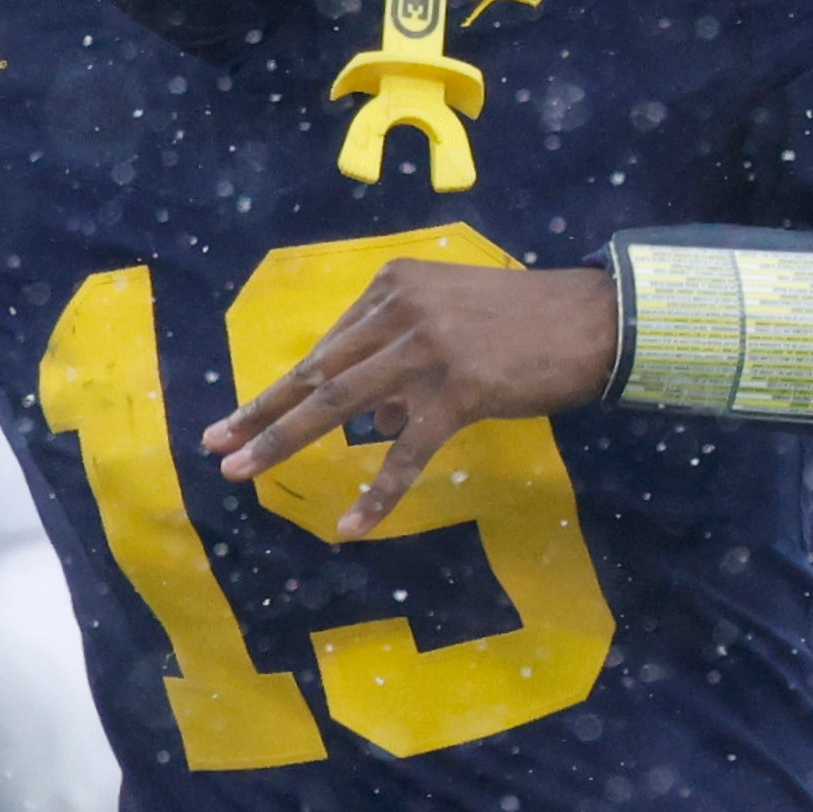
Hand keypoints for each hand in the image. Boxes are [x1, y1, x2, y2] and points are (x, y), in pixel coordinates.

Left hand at [201, 256, 621, 529]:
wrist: (596, 322)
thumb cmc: (528, 324)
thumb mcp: (452, 324)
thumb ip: (403, 362)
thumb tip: (371, 420)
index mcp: (394, 285)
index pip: (328, 346)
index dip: (283, 386)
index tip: (242, 416)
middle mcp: (402, 309)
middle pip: (318, 371)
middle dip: (261, 411)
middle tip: (216, 444)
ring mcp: (428, 348)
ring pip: (341, 405)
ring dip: (284, 441)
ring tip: (243, 471)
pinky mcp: (459, 390)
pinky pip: (406, 452)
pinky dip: (378, 493)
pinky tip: (352, 527)